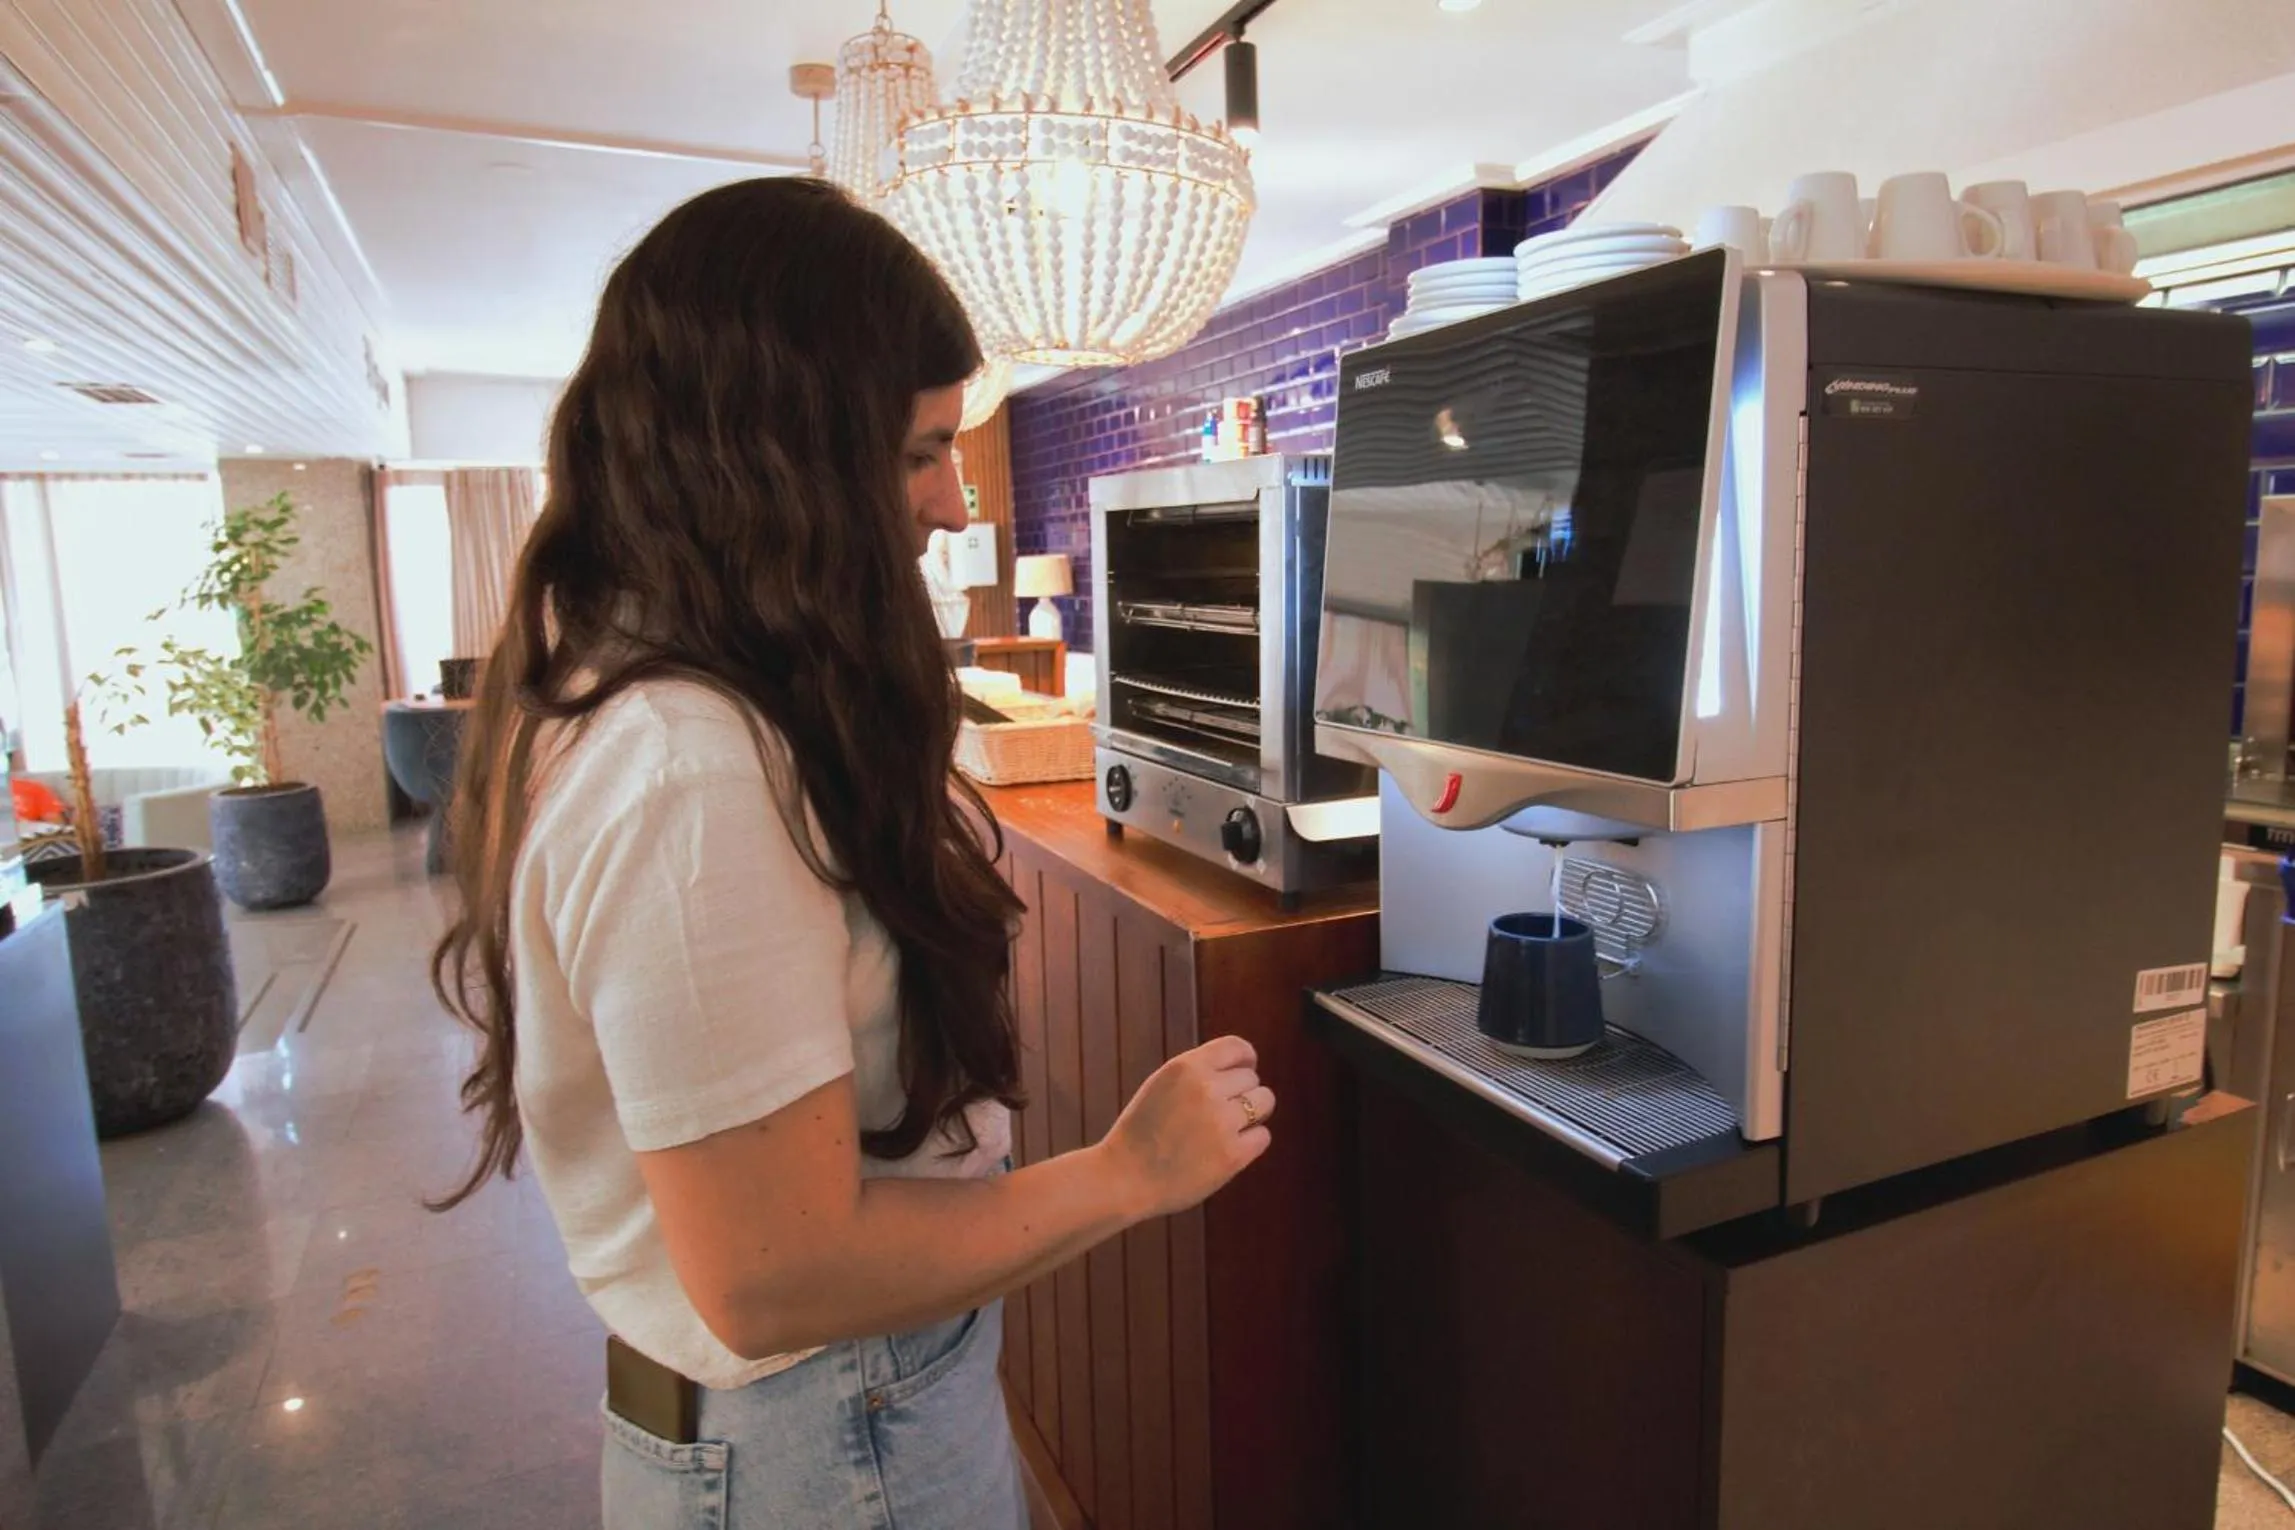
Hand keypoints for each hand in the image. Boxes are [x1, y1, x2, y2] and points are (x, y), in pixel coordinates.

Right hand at [1098, 1035, 1274, 1220]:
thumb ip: (1197, 1073)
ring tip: (1228, 1129)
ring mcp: (1221, 1122)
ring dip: (1253, 1114)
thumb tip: (1244, 1068)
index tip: (1246, 1071)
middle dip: (1242, 1094)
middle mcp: (1206, 1089)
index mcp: (1185, 1067)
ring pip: (1265, 1102)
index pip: (1237, 1047)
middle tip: (1220, 1114)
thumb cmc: (1142, 1133)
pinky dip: (1250, 1143)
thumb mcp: (1161, 1085)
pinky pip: (1263, 1136)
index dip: (1246, 1060)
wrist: (1124, 1178)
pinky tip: (1227, 1150)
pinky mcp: (1232, 1154)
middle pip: (1252, 1079)